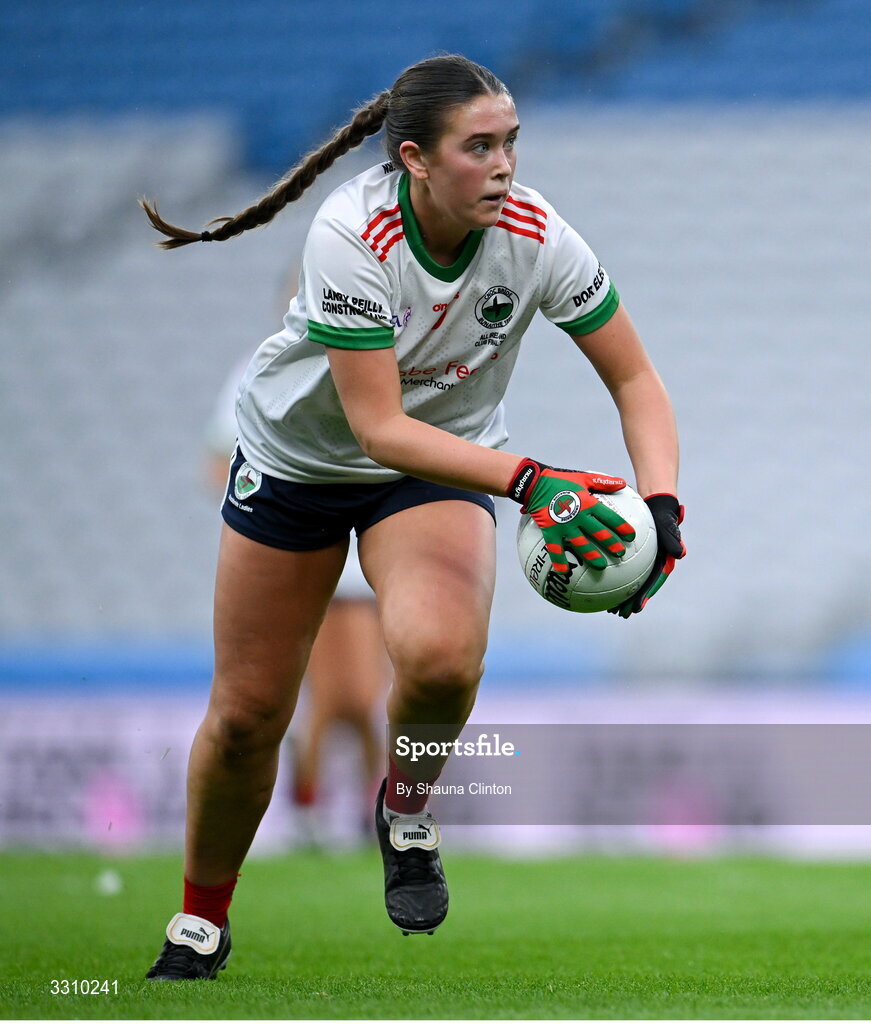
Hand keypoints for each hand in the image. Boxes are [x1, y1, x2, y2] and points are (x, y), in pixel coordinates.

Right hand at [509, 458, 635, 572]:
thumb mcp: (583, 477)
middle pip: (598, 532)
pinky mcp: (550, 530)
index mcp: (588, 503)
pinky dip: (558, 560)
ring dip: (591, 555)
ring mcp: (564, 525)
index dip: (621, 526)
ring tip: (601, 566)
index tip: (631, 536)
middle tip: (620, 553)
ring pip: (580, 543)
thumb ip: (603, 482)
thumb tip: (623, 483)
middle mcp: (578, 516)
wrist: (534, 484)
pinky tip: (564, 571)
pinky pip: (555, 548)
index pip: (609, 516)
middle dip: (611, 543)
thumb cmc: (560, 480)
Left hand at [609, 493, 684, 617]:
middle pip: (640, 586)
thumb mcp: (669, 525)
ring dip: (620, 594)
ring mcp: (641, 561)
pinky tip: (599, 582)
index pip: (653, 582)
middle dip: (630, 601)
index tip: (637, 608)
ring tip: (609, 607)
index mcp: (663, 562)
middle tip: (620, 614)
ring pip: (629, 580)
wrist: (656, 505)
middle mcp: (652, 564)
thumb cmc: (663, 515)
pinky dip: (612, 575)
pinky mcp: (631, 555)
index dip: (644, 595)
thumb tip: (681, 554)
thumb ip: (674, 539)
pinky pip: (620, 566)